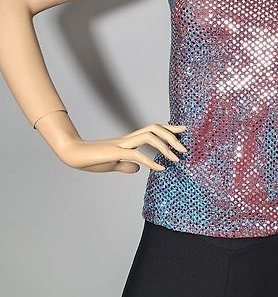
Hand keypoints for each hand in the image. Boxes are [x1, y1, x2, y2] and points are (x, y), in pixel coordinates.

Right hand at [56, 123, 187, 172]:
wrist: (73, 155)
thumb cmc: (91, 159)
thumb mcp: (113, 164)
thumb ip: (126, 165)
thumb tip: (138, 168)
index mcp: (129, 140)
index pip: (153, 129)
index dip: (169, 128)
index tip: (184, 129)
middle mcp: (128, 138)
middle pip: (154, 128)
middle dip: (172, 135)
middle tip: (185, 148)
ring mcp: (122, 144)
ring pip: (149, 136)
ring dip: (165, 147)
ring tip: (176, 159)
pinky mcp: (115, 153)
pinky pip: (137, 154)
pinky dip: (151, 161)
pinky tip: (160, 169)